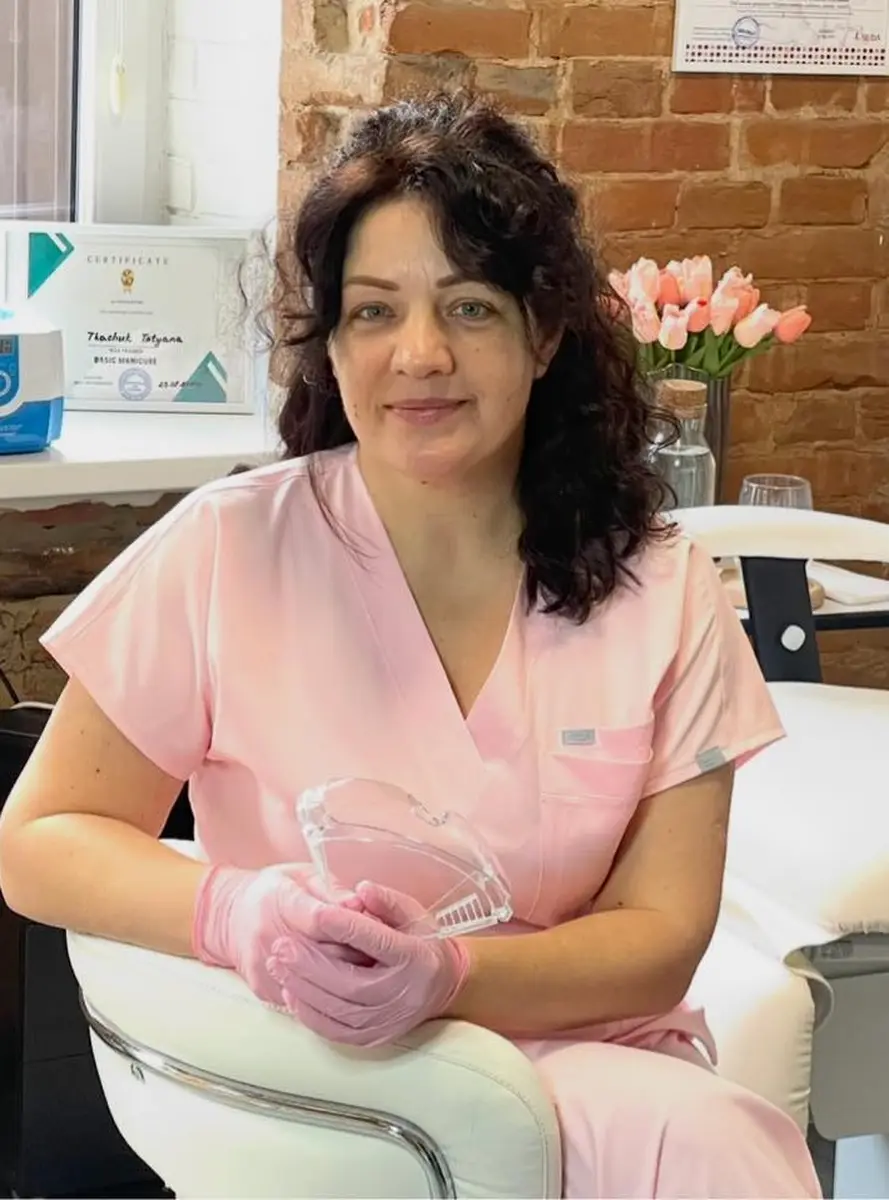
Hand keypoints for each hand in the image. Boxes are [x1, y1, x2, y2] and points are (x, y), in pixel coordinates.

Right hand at [191, 863, 365, 1007]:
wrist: (232, 918)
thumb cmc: (275, 892)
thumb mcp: (303, 877)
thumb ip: (332, 890)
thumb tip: (359, 904)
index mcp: (279, 900)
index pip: (323, 919)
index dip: (353, 925)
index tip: (377, 926)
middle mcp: (268, 935)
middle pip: (324, 955)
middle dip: (357, 954)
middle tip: (382, 954)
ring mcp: (264, 967)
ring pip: (316, 984)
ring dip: (346, 978)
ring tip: (369, 971)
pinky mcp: (265, 990)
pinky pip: (304, 1000)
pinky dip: (328, 995)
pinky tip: (346, 987)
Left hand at [266, 881, 470, 1046]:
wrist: (442, 986)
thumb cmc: (423, 942)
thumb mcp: (413, 914)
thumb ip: (387, 900)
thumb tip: (361, 889)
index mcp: (416, 957)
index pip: (376, 942)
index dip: (345, 927)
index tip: (316, 912)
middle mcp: (402, 994)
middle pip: (350, 982)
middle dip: (310, 964)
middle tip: (281, 945)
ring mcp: (387, 1021)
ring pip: (338, 1009)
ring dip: (302, 988)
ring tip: (278, 965)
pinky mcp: (373, 1037)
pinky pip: (335, 1031)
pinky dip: (309, 1014)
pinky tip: (290, 993)